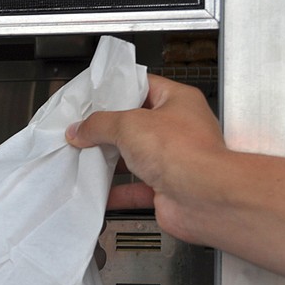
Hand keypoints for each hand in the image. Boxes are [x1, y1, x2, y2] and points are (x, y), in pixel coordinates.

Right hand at [65, 74, 226, 239]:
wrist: (204, 198)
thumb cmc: (185, 153)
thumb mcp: (129, 124)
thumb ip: (99, 124)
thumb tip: (80, 128)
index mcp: (178, 101)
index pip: (143, 86)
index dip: (117, 90)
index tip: (94, 97)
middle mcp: (178, 130)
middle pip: (135, 125)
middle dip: (108, 131)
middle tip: (85, 130)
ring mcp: (173, 160)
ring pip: (134, 158)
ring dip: (110, 162)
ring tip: (86, 159)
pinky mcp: (166, 188)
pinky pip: (135, 188)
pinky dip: (116, 192)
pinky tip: (99, 191)